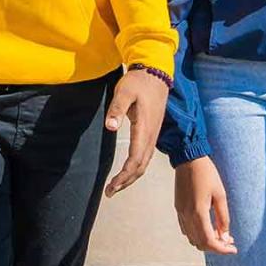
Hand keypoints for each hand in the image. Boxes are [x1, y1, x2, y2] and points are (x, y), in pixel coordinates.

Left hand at [104, 68, 169, 196]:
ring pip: (144, 163)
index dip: (123, 176)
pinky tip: (128, 170)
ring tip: (116, 186)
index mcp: (144, 128)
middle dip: (126, 182)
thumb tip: (110, 127)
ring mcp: (153, 134)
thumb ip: (117, 109)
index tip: (111, 187)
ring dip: (131, 177)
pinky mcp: (152, 132)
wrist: (156, 73)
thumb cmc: (139, 82)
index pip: (135, 159)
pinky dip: (136, 168)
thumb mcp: (125, 91)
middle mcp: (151, 135)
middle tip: (110, 192)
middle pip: (140, 167)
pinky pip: (145, 156)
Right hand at [174, 157, 235, 253]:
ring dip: (206, 241)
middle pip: (200, 243)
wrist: (188, 159)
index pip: (209, 241)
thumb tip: (226, 236)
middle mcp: (187, 216)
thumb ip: (223, 218)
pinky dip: (197, 234)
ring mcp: (181, 213)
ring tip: (220, 234)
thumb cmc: (207, 174)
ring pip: (192, 238)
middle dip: (215, 246)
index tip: (233, 249)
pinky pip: (186, 229)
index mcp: (198, 213)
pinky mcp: (178, 208)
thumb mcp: (220, 195)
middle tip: (229, 241)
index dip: (222, 249)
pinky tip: (208, 226)